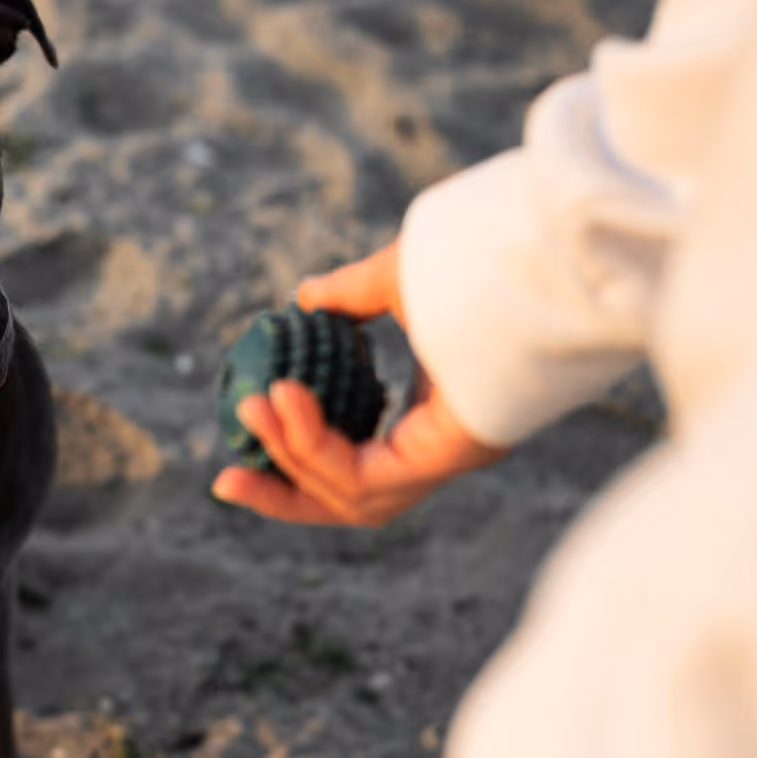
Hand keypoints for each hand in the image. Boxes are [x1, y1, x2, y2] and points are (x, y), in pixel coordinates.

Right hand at [210, 242, 505, 526]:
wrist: (531, 256)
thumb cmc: (479, 263)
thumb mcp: (394, 281)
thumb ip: (350, 296)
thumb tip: (304, 299)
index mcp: (439, 419)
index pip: (366, 464)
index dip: (304, 456)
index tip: (254, 433)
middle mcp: (445, 450)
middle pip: (351, 501)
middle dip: (283, 495)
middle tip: (225, 479)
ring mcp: (448, 459)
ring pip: (351, 495)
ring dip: (290, 459)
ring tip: (252, 409)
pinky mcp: (444, 458)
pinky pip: (363, 475)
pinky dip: (313, 444)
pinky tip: (284, 402)